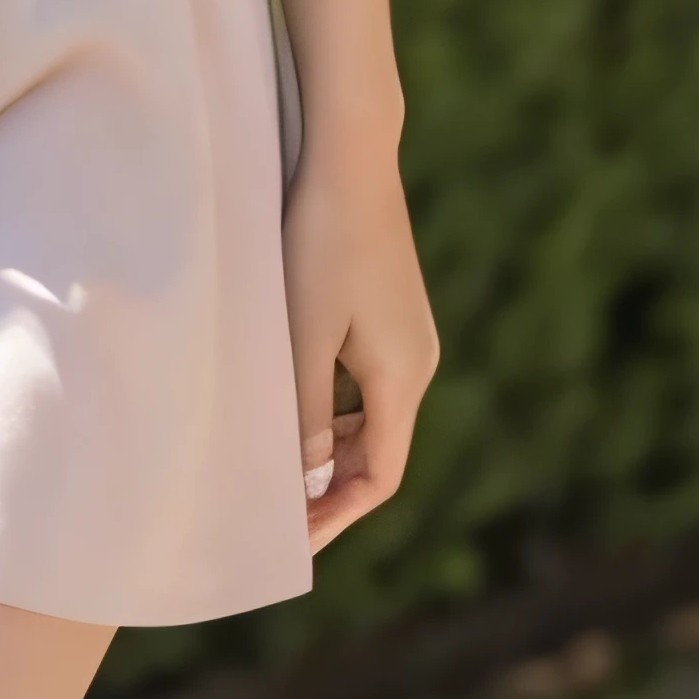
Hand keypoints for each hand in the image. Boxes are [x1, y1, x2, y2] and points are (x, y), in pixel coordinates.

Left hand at [281, 140, 437, 551]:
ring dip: (333, 451)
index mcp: (403, 377)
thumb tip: (308, 485)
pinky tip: (297, 407)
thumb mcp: (304, 333)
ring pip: (373, 418)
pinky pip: (369, 385)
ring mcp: (410, 336)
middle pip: (381, 452)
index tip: (294, 540)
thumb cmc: (320, 243)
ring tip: (281, 473)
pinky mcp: (393, 313)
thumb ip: (304, 411)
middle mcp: (418, 364)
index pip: (381, 476)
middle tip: (280, 517)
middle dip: (334, 490)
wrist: (352, 158)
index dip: (338, 514)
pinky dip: (336, 411)